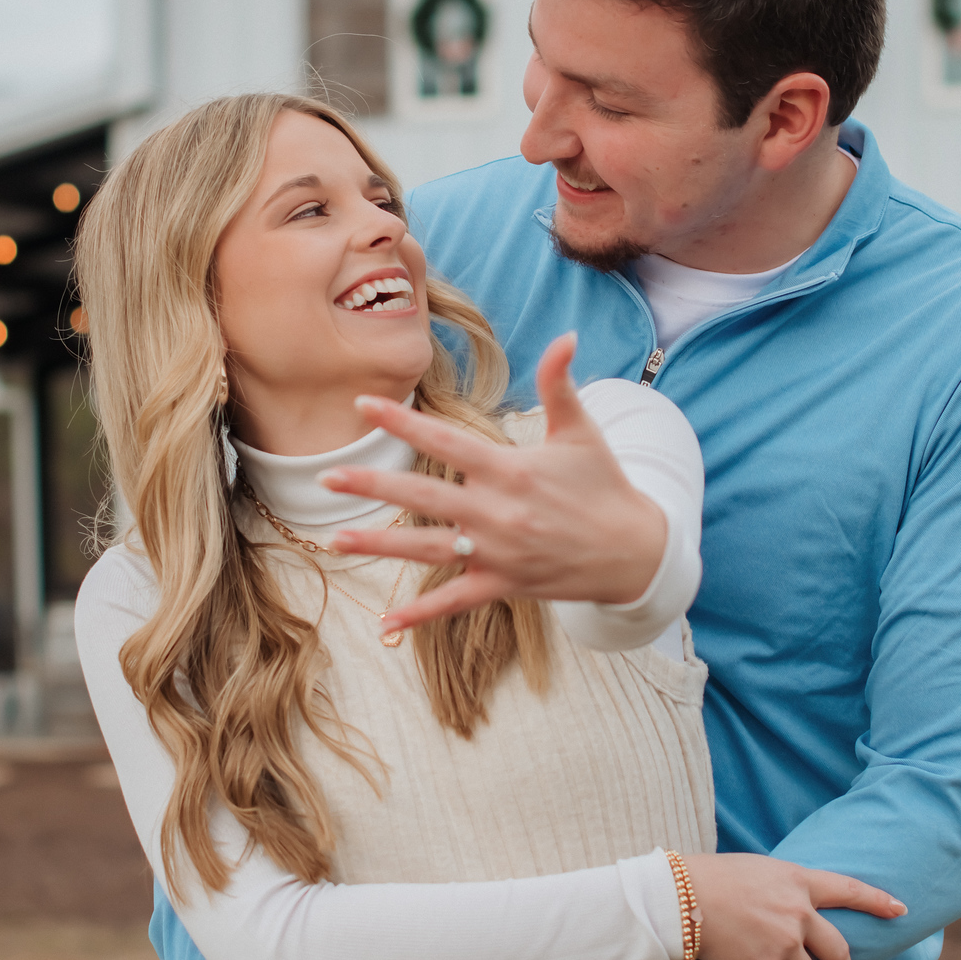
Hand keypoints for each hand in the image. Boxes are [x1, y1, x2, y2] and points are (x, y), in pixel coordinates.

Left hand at [323, 333, 666, 630]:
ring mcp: (497, 554)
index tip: (363, 407)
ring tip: (334, 540)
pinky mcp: (503, 586)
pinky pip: (454, 601)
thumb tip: (567, 336)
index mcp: (510, 469)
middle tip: (326, 478)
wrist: (634, 551)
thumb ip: (561, 384)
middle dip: (372, 487)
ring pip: (427, 550)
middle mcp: (497, 513)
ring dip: (379, 547)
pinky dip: (420, 614)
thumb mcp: (582, 432)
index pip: (445, 442)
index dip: (402, 424)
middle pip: (422, 497)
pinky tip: (385, 623)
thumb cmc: (604, 485)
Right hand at [682, 855, 906, 959]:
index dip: (877, 901)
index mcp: (798, 881)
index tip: (900, 910)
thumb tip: (789, 906)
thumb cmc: (710, 877)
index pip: (849, 889)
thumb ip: (781, 888)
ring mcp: (782, 941)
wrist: (679, 896)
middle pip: (837, 950)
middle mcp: (798, 912)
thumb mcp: (756, 870)